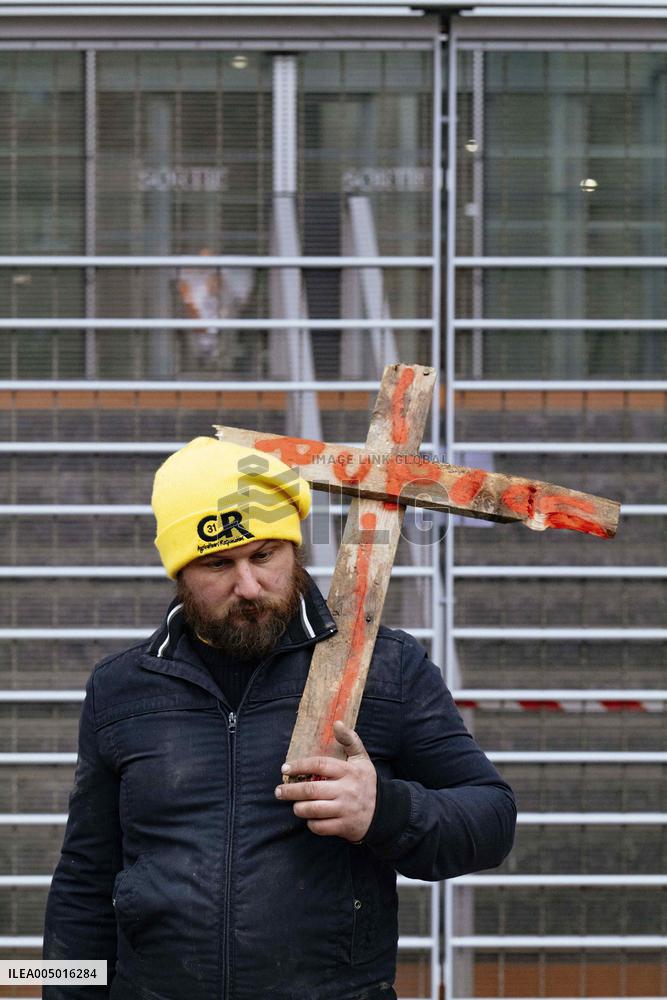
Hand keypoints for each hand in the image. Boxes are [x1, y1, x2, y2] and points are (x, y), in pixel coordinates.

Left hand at [275, 720, 376, 842]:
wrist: (384, 812)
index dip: (299, 766)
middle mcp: (346, 790)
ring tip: (295, 805)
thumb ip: (350, 740)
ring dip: (299, 808)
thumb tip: (337, 722)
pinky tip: (310, 819)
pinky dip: (311, 824)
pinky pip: (320, 826)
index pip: (319, 765)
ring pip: (313, 810)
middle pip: (311, 790)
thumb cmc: (366, 782)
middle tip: (279, 791)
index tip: (285, 768)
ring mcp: (345, 809)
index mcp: (348, 771)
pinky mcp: (344, 826)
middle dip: (290, 791)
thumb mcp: (362, 759)